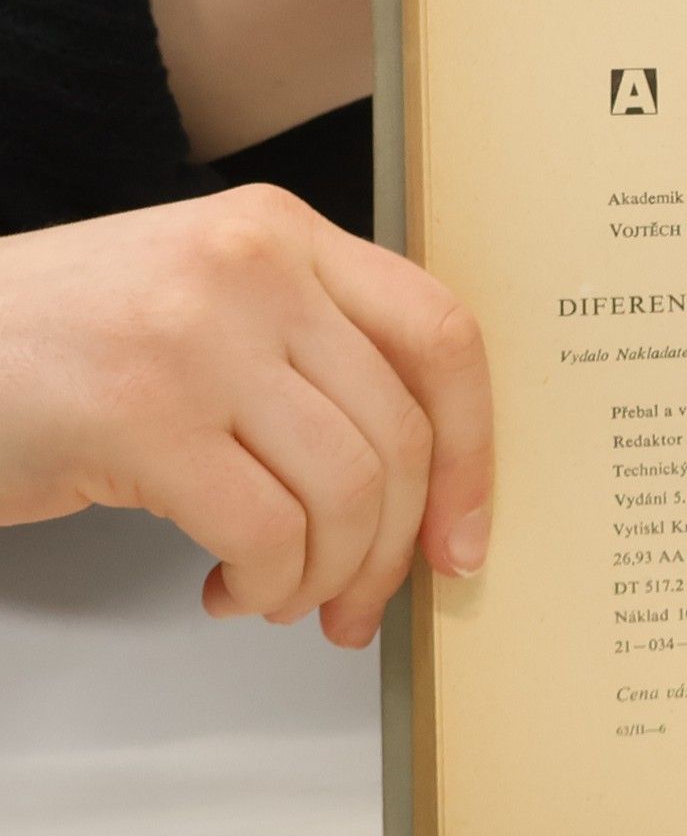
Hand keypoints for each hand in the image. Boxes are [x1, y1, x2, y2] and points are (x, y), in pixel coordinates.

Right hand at [0, 184, 492, 648]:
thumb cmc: (63, 346)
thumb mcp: (209, 306)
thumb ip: (314, 356)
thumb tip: (425, 487)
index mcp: (285, 233)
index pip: (441, 336)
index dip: (473, 452)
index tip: (464, 536)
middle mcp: (255, 266)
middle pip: (400, 433)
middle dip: (394, 547)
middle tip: (360, 602)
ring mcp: (199, 335)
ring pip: (346, 490)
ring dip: (327, 574)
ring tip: (281, 593)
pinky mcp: (141, 415)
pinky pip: (268, 531)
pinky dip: (269, 584)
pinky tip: (232, 588)